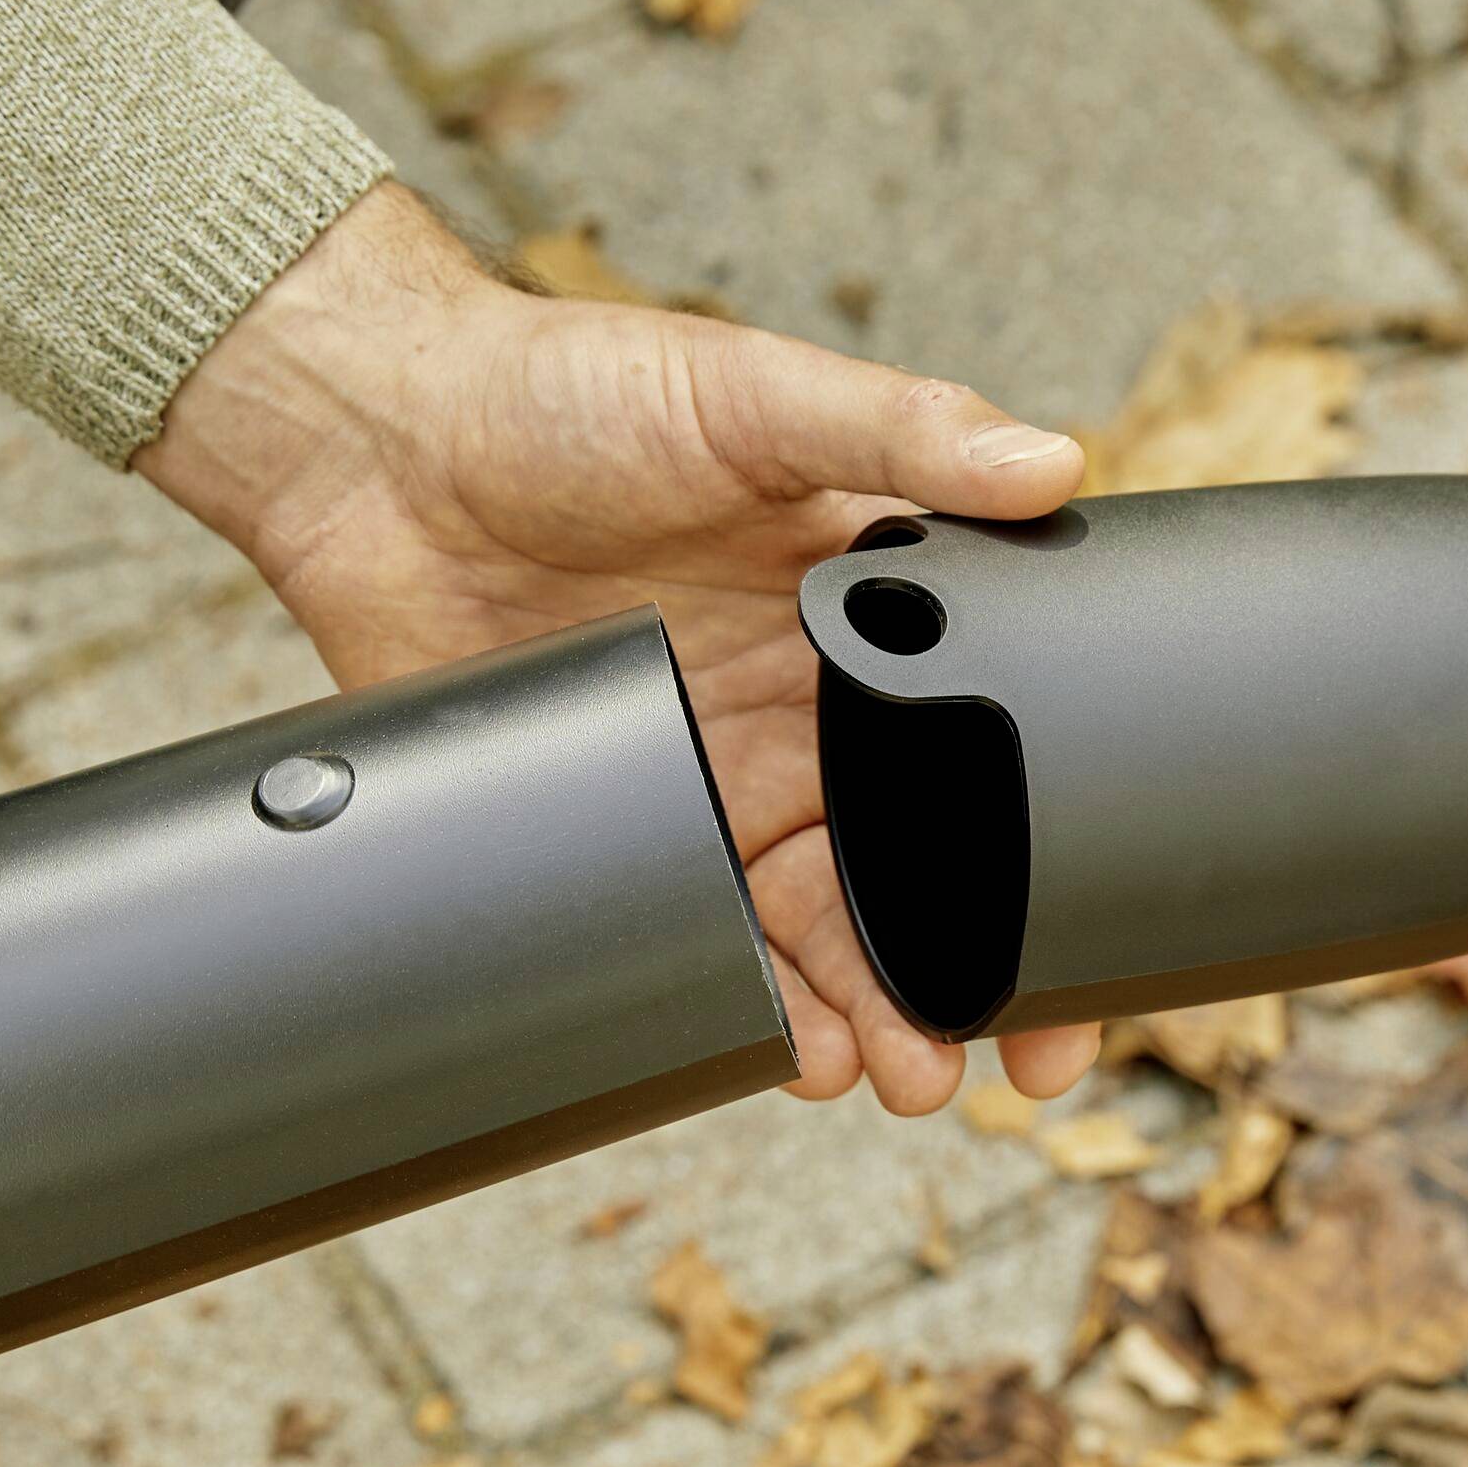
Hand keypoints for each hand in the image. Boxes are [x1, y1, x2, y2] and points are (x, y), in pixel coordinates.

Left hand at [134, 182, 1102, 1113]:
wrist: (377, 447)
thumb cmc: (568, 390)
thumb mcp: (753, 393)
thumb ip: (902, 429)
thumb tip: (1054, 459)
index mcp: (869, 607)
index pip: (989, 743)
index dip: (1046, 844)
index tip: (1090, 929)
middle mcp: (806, 704)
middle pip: (918, 863)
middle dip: (968, 967)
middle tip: (1007, 1056)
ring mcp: (717, 771)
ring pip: (825, 925)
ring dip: (877, 1010)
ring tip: (907, 1076)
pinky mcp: (623, 819)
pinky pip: (706, 936)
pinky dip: (756, 1006)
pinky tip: (792, 1051)